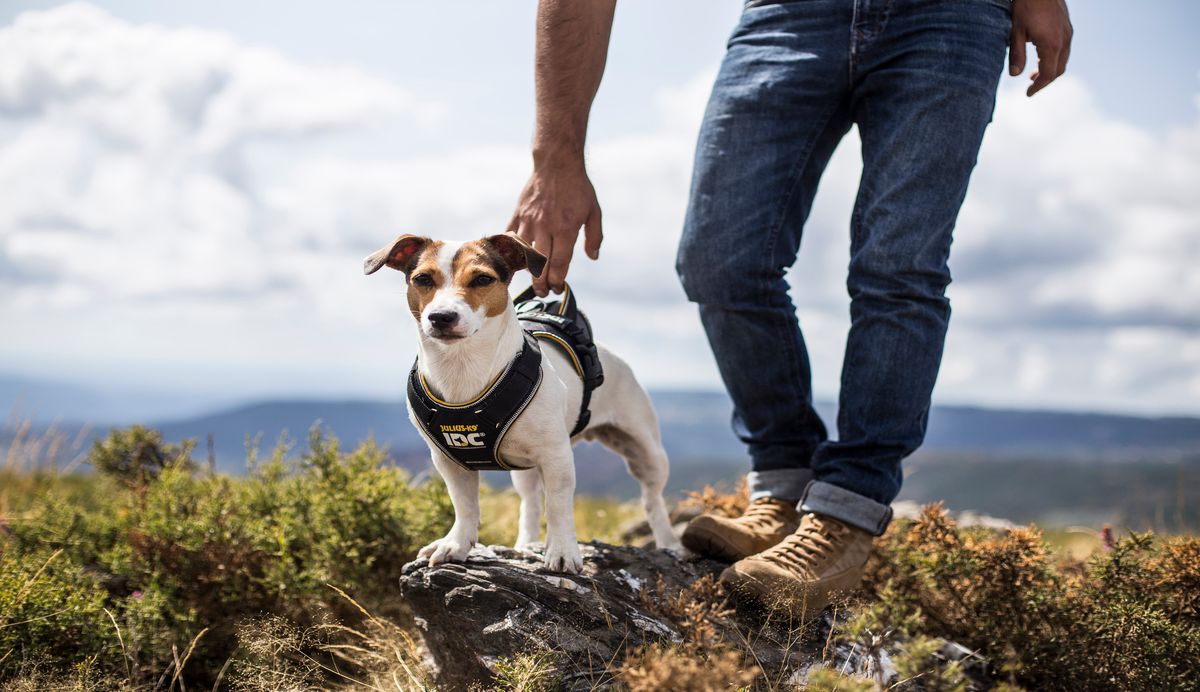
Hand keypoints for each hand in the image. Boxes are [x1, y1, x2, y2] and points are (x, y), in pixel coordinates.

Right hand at [508, 157, 602, 295]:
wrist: (556, 163)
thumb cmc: (578, 188)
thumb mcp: (594, 211)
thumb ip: (594, 236)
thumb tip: (593, 257)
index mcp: (566, 228)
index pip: (560, 262)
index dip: (558, 279)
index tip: (558, 288)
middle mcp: (546, 226)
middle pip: (540, 263)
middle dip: (541, 283)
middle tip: (544, 293)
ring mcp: (530, 220)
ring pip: (524, 253)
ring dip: (526, 271)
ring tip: (531, 282)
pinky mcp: (519, 214)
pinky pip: (511, 236)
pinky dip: (511, 250)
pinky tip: (513, 262)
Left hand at [1009, 0, 1072, 96]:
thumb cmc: (1026, 6)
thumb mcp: (1015, 31)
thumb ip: (1016, 54)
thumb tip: (1014, 75)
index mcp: (1052, 45)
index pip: (1047, 74)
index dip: (1038, 87)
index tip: (1028, 94)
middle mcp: (1064, 41)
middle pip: (1058, 70)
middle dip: (1044, 81)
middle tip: (1031, 87)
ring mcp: (1068, 33)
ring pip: (1063, 60)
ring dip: (1050, 70)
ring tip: (1034, 74)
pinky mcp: (1067, 27)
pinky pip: (1064, 49)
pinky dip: (1054, 59)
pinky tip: (1041, 56)